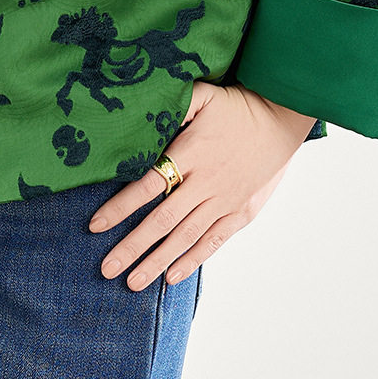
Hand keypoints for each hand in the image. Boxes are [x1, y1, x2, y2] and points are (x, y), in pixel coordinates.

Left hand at [88, 79, 314, 289]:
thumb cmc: (236, 106)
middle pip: (162, 220)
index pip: (148, 185)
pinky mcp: (241, 212)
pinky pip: (213, 241)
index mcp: (191, 154)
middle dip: (132, 246)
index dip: (120, 207)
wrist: (282, 119)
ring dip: (157, 261)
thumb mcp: (203, 95)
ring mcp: (224, 201)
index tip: (95, 225)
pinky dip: (192, 260)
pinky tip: (172, 277)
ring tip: (132, 282)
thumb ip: (174, 105)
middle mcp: (206, 183)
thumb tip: (143, 110)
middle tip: (106, 269)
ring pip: (185, 237)